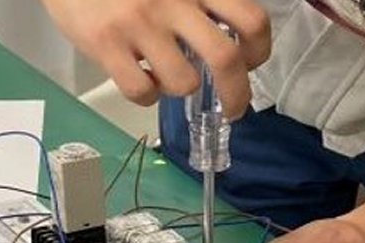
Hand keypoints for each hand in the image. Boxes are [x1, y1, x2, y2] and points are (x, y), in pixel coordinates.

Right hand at [38, 0, 269, 117]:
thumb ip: (201, 4)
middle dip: (236, 95)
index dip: (258, 51)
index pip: (251, 21)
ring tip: (167, 77)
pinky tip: (139, 77)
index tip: (249, 63)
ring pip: (184, 83)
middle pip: (226, 60)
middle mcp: (173, 0)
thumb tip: (234, 48)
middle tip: (233, 109)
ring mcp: (139, 22)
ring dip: (181, 90)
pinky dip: (146, 96)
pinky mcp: (106, 42)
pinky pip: (141, 92)